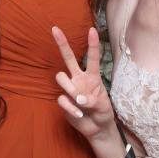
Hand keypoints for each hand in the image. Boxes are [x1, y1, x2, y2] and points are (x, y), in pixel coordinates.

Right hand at [53, 26, 115, 140]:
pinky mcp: (63, 101)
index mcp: (92, 77)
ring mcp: (70, 89)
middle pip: (68, 58)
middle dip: (62, 43)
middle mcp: (79, 79)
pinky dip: (71, 108)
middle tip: (55, 28)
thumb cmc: (102, 112)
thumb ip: (93, 100)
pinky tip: (79, 114)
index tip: (92, 30)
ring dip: (69, 88)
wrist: (97, 128)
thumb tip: (78, 98)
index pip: (92, 58)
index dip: (92, 44)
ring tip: (80, 102)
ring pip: (61, 77)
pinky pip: (62, 99)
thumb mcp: (103, 106)